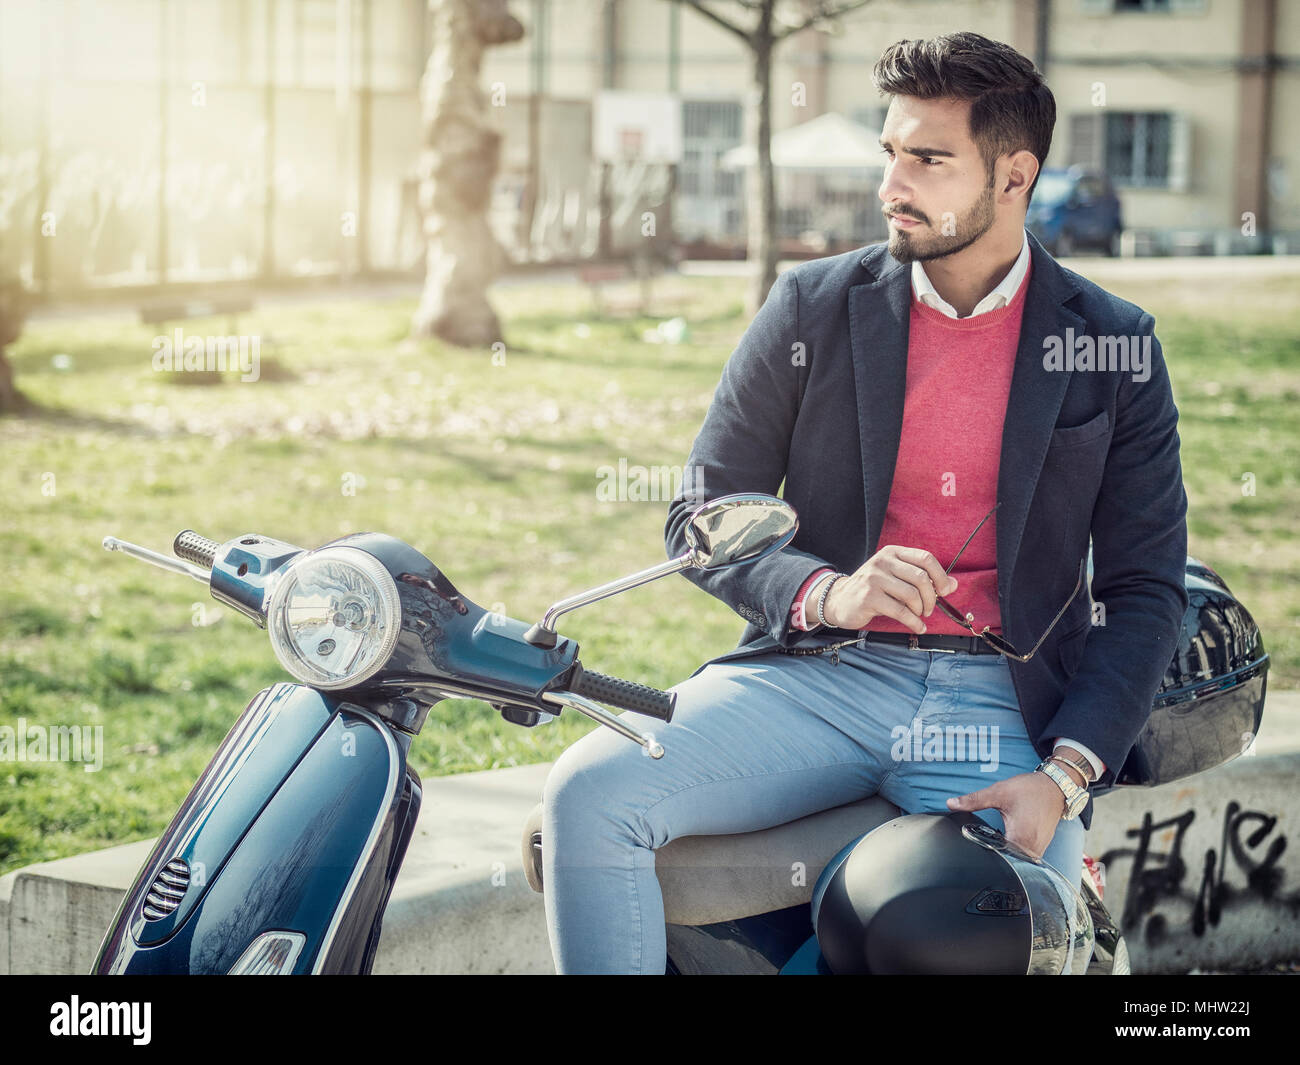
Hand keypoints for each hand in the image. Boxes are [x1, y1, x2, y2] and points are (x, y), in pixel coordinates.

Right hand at [822, 545, 957, 633]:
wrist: (839, 600)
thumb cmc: (872, 589)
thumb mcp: (896, 577)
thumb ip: (922, 578)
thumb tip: (953, 584)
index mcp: (892, 552)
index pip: (925, 558)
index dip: (941, 575)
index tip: (945, 591)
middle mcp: (882, 562)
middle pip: (921, 577)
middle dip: (931, 597)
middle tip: (929, 609)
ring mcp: (874, 579)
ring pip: (912, 595)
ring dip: (921, 610)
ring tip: (919, 616)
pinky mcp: (869, 597)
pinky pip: (901, 611)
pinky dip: (914, 622)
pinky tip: (917, 627)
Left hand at [946, 772, 1064, 858]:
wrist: (1055, 786)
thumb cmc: (1030, 789)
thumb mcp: (998, 792)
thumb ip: (973, 800)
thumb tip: (951, 804)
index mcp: (1020, 839)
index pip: (998, 859)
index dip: (984, 856)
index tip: (973, 853)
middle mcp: (1031, 849)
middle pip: (1008, 862)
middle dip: (993, 856)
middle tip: (980, 847)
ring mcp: (1038, 849)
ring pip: (1017, 860)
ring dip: (1004, 854)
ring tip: (992, 844)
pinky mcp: (1041, 846)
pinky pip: (1024, 855)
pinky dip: (1014, 850)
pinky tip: (1004, 841)